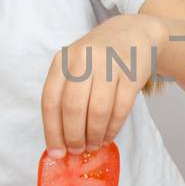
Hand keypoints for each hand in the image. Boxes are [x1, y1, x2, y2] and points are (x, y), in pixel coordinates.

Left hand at [41, 14, 161, 154]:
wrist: (134, 33)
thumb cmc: (99, 56)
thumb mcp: (75, 65)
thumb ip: (66, 94)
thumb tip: (60, 139)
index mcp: (63, 60)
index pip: (51, 100)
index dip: (52, 130)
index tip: (56, 152)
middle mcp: (84, 60)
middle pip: (73, 107)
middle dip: (73, 136)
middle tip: (77, 150)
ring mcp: (110, 65)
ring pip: (98, 110)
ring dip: (94, 134)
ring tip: (94, 145)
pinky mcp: (132, 74)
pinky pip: (121, 109)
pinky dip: (113, 128)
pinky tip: (108, 135)